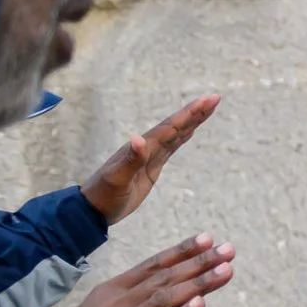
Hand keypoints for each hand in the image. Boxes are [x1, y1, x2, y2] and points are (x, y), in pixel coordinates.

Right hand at [43, 233, 234, 306]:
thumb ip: (134, 297)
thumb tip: (167, 286)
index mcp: (114, 289)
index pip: (154, 265)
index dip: (182, 251)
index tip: (208, 238)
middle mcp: (121, 302)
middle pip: (166, 278)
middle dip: (200, 262)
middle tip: (229, 250)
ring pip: (167, 299)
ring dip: (199, 284)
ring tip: (225, 270)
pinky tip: (200, 306)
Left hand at [79, 95, 218, 223]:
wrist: (92, 208)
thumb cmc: (103, 195)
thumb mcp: (116, 179)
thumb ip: (129, 160)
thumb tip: (139, 139)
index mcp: (141, 148)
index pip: (170, 127)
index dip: (189, 114)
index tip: (208, 100)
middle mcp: (146, 148)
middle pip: (175, 126)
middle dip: (195, 112)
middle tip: (214, 98)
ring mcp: (149, 156)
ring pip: (175, 134)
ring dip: (191, 121)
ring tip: (208, 108)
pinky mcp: (151, 167)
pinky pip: (171, 147)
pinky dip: (182, 136)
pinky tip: (189, 131)